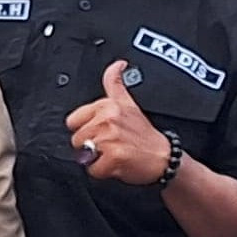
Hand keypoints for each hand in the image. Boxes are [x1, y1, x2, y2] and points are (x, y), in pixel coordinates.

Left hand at [65, 60, 177, 185]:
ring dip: (96, 159)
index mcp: (107, 105)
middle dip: (90, 146)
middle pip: (76, 140)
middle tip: (110, 145)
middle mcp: (107, 120)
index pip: (73, 120)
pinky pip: (93, 170)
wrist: (163, 157)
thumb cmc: (144, 135)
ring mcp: (110, 139)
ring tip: (113, 153)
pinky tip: (116, 164)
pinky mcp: (113, 158)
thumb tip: (117, 64)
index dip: (85, 129)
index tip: (100, 132)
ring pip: (83, 155)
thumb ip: (115, 83)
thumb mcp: (129, 103)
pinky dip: (103, 172)